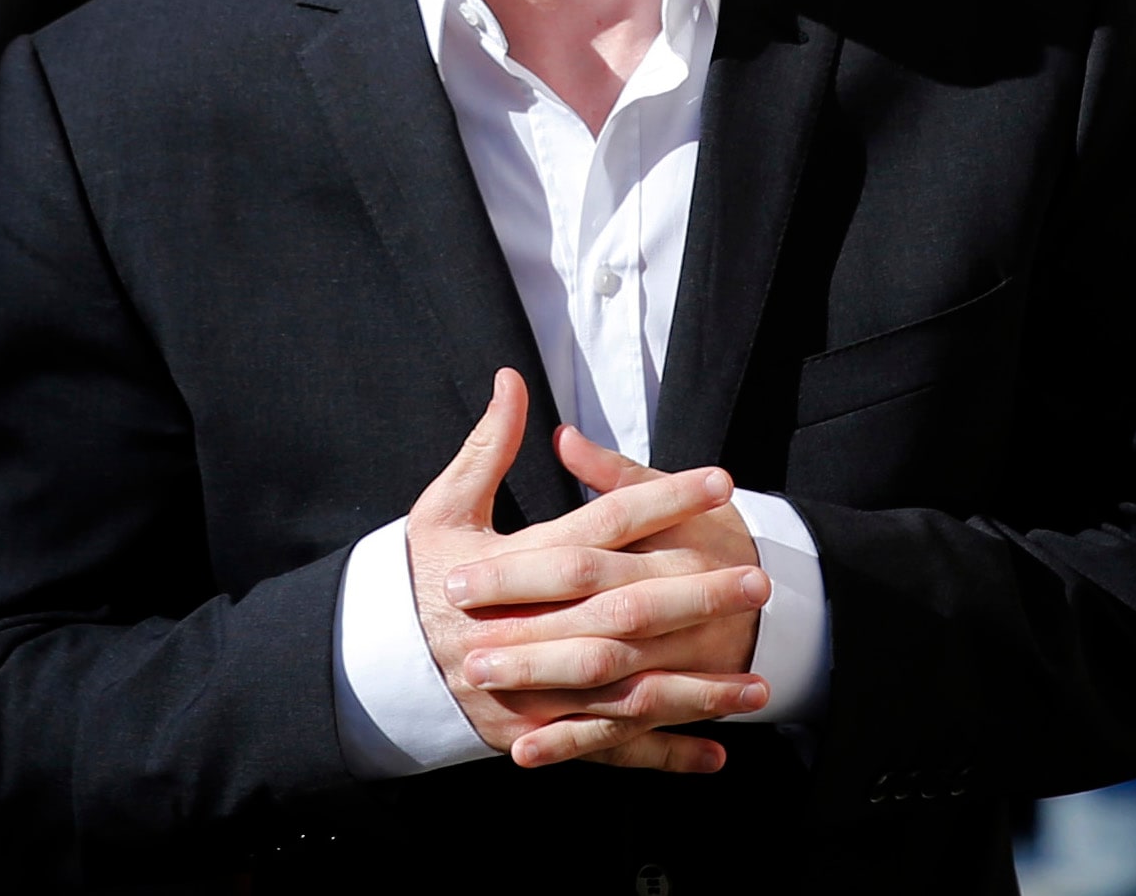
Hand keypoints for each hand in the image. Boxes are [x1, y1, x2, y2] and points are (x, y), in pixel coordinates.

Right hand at [406, 370, 770, 771]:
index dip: (660, 500)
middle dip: (696, 598)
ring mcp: (534, 693)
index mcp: (512, 569)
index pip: (600, 527)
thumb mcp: (442, 508)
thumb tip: (511, 380)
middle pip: (624, 612)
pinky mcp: (537, 735)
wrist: (373, 665)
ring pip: (626, 692)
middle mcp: (529, 633)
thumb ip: (487, 447)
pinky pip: (607, 749)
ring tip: (761, 681)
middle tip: (761, 581)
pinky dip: (662, 755)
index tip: (719, 482)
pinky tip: (717, 754)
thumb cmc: (417, 578)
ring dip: (697, 691)